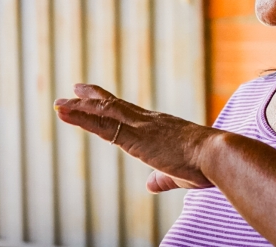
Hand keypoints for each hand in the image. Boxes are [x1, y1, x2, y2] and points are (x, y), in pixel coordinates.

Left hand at [54, 83, 218, 191]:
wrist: (216, 154)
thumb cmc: (205, 164)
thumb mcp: (179, 174)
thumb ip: (162, 179)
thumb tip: (150, 185)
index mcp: (160, 127)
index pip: (130, 112)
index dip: (111, 105)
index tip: (96, 96)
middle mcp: (148, 121)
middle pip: (115, 106)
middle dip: (93, 99)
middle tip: (74, 91)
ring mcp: (140, 127)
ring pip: (104, 112)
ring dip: (79, 107)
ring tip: (59, 103)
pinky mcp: (134, 137)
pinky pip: (102, 125)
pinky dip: (81, 118)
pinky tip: (65, 113)